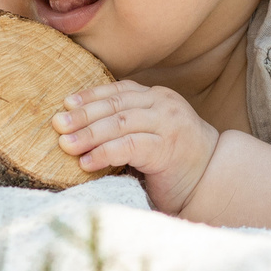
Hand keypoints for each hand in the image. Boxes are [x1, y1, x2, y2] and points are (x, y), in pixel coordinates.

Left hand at [53, 81, 221, 211]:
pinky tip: (87, 162)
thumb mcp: (150, 134)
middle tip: (58, 125)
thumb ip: (126, 126)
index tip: (66, 104)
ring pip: (119, 123)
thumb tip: (79, 128)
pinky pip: (128, 147)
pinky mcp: (166, 149)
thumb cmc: (175, 161)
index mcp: (157, 97)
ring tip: (65, 145)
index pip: (118, 91)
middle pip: (115, 105)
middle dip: (83, 115)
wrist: (212, 180)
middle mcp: (163, 105)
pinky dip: (104, 153)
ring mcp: (167, 125)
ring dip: (88, 134)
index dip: (90, 96)